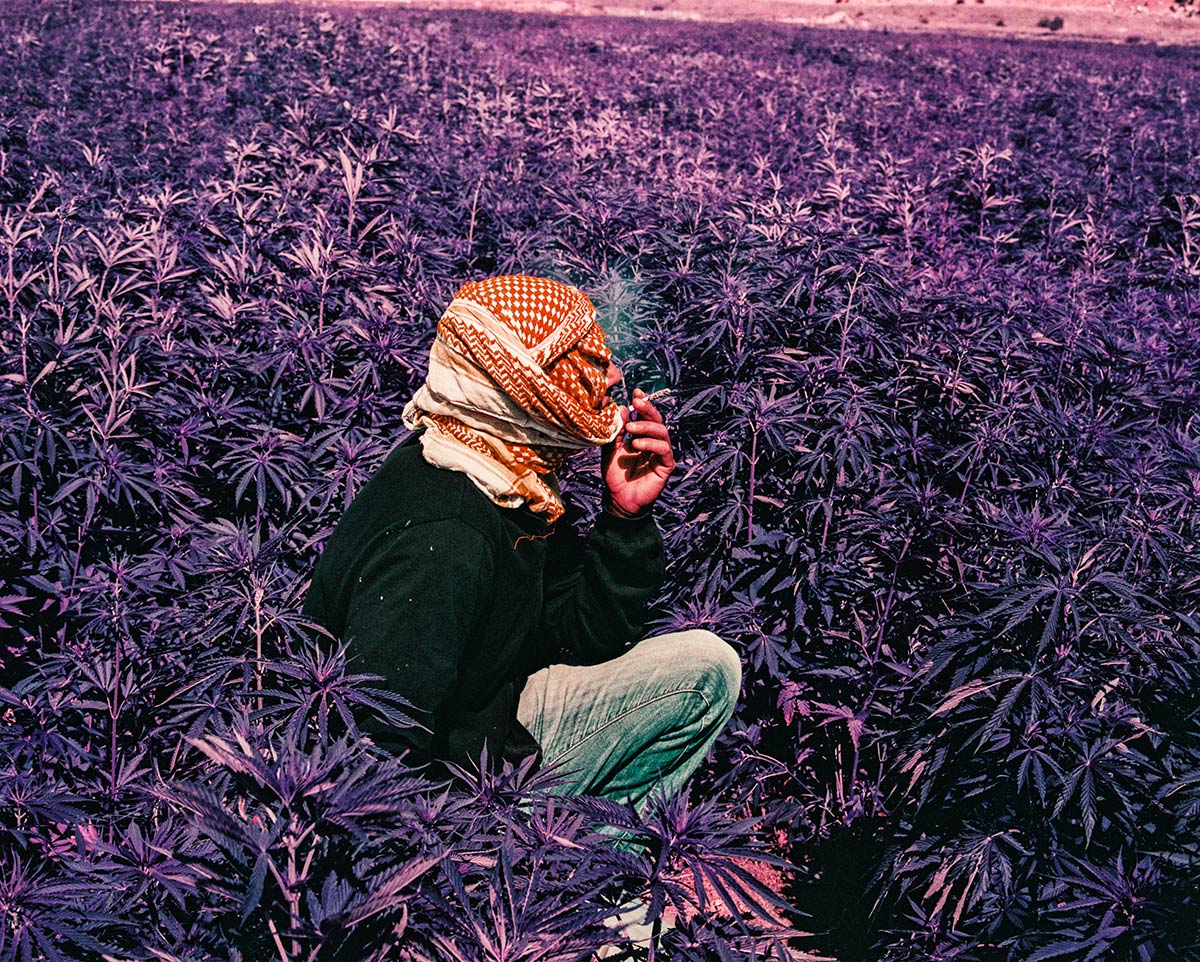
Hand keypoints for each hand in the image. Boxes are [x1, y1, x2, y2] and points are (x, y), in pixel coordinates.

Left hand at [601, 388, 675, 517]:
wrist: (619, 499)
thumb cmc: (615, 475)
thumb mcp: (610, 449)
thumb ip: (615, 431)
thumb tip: (621, 408)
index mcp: (642, 436)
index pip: (645, 415)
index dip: (643, 402)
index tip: (636, 391)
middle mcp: (654, 442)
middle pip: (657, 420)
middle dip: (647, 408)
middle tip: (636, 401)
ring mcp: (661, 454)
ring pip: (662, 432)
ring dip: (646, 427)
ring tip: (631, 428)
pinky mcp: (666, 466)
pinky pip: (664, 450)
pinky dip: (651, 444)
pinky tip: (636, 444)